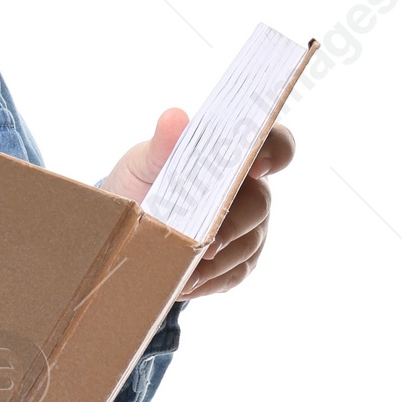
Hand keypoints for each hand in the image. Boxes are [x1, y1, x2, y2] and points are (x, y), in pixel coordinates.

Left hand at [101, 110, 296, 301]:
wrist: (125, 226)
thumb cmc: (142, 184)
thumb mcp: (143, 163)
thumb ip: (162, 145)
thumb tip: (174, 117)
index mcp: (232, 156)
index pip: (272, 143)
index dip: (276, 152)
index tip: (257, 167)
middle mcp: (250, 189)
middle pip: (260, 203)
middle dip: (234, 224)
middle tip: (208, 243)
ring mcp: (250, 226)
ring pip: (249, 243)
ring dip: (217, 261)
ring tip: (184, 273)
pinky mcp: (240, 260)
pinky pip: (235, 273)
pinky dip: (210, 280)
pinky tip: (186, 284)